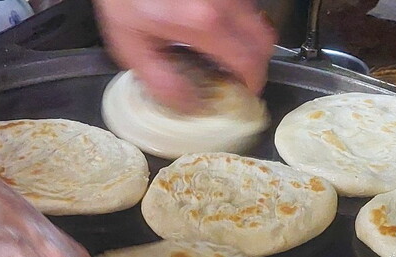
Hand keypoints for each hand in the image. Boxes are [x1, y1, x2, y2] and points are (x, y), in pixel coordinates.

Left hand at [93, 0, 275, 111]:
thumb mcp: (131, 45)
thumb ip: (160, 80)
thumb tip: (188, 105)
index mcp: (203, 22)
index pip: (248, 60)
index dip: (253, 82)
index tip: (245, 93)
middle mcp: (224, 1)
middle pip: (264, 39)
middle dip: (258, 63)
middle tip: (240, 77)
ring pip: (256, 20)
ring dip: (248, 42)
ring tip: (225, 54)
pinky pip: (242, 7)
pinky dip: (237, 23)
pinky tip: (214, 30)